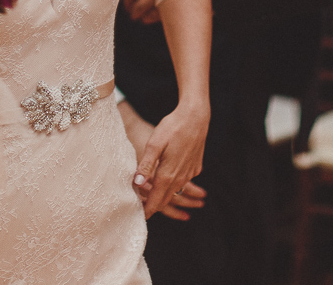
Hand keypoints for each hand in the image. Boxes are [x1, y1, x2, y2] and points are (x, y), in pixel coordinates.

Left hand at [132, 100, 208, 218]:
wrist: (196, 116)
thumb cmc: (173, 126)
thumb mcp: (155, 144)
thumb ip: (146, 165)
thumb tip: (137, 184)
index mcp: (168, 174)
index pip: (156, 200)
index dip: (147, 210)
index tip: (138, 217)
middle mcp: (181, 177)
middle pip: (165, 199)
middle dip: (154, 206)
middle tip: (142, 210)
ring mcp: (190, 173)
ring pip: (175, 190)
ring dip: (164, 195)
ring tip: (152, 196)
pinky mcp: (195, 167)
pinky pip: (183, 181)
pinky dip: (174, 184)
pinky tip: (168, 178)